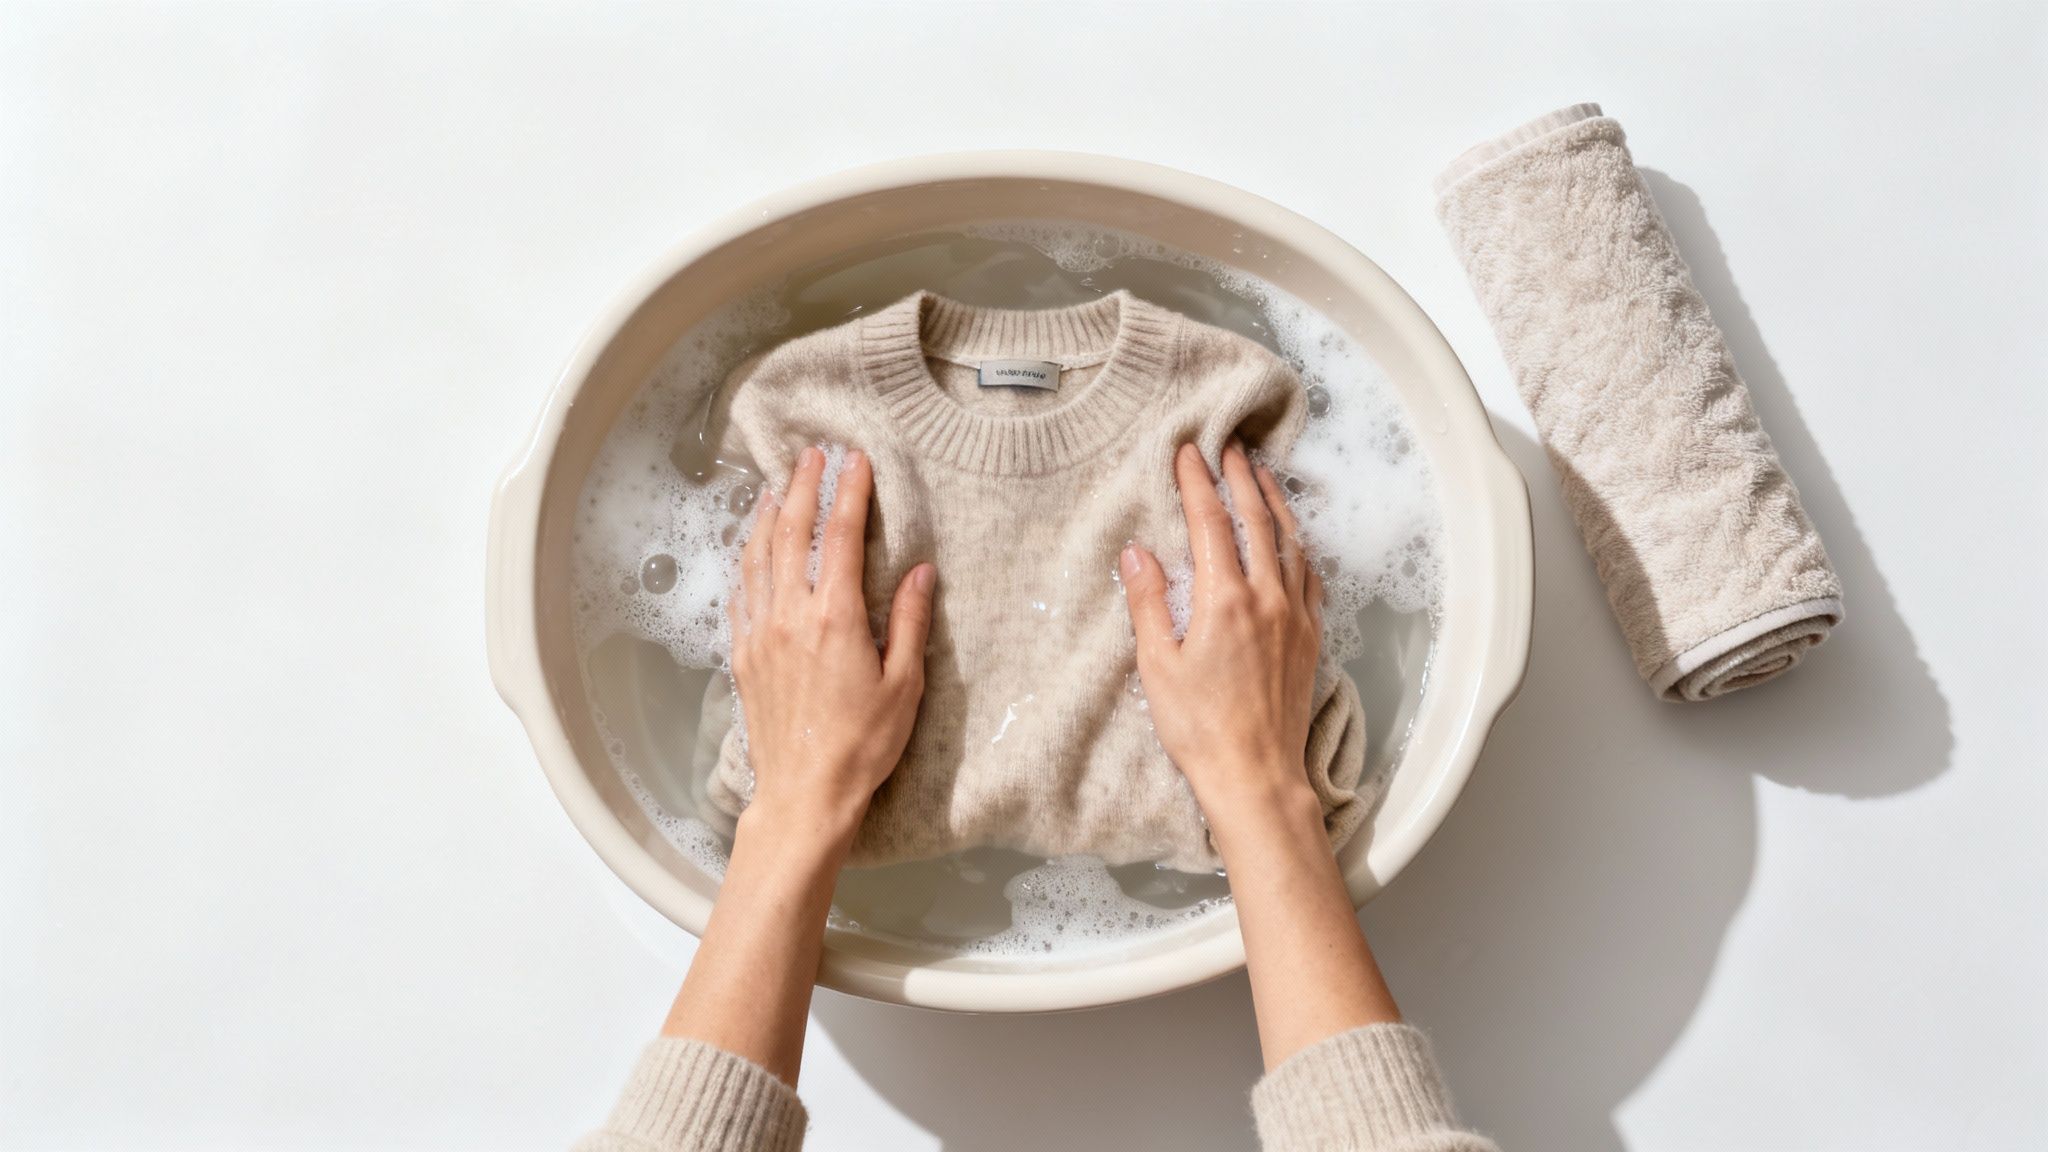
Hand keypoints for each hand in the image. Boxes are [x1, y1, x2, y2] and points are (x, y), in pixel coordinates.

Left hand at [727, 445, 935, 844]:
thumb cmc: (863, 746)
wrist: (804, 794)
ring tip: (775, 486)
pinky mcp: (745, 656)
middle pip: (789, 533)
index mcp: (834, 618)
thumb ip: (909, 622)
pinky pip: (741, 594)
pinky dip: (745, 560)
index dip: (848, 493)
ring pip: (756, 557)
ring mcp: (760, 635)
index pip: (840, 537)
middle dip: (801, 487)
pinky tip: (750, 548)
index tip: (855, 460)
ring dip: (766, 515)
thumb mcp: (904, 685)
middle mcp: (790, 616)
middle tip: (811, 455)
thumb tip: (920, 571)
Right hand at [1120, 441, 1325, 845]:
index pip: (1212, 523)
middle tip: (1231, 445)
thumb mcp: (1157, 667)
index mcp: (1224, 600)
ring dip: (1275, 502)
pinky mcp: (1309, 637)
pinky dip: (1300, 544)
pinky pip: (1310, 575)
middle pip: (1256, 520)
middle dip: (1241, 477)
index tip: (1189, 452)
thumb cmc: (1200, 729)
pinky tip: (1294, 537)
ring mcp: (1294, 616)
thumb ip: (1148, 603)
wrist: (1257, 776)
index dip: (1199, 482)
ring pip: (1291, 541)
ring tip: (1263, 474)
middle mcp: (1267, 598)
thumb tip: (1137, 552)